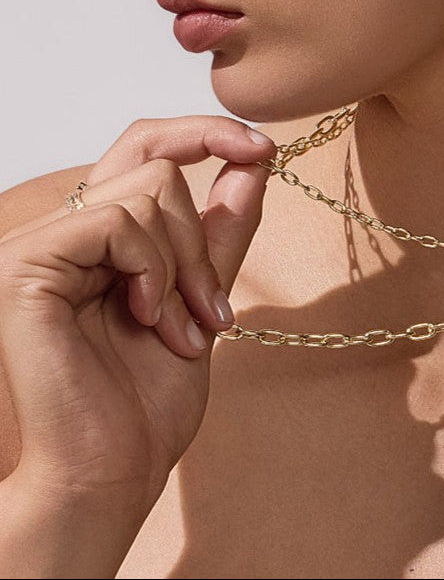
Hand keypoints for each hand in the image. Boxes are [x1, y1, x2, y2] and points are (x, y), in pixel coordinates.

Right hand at [0, 117, 274, 505]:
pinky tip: (147, 320)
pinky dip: (153, 273)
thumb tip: (254, 166)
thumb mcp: (203, 301)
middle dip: (205, 241)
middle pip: (158, 170)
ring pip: (146, 193)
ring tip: (181, 330)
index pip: (145, 150)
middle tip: (213, 312)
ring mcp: (38, 246)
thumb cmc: (149, 398)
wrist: (114, 466)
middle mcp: (64, 233)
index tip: (263, 147)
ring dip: (186, 268)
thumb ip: (222, 235)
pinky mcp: (24, 265)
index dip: (204, 134)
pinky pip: (115, 223)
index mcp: (100, 240)